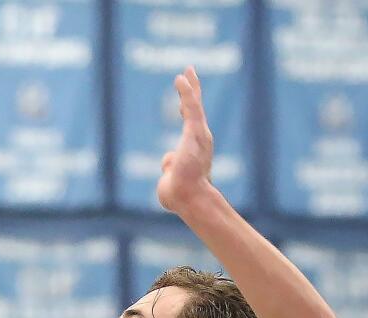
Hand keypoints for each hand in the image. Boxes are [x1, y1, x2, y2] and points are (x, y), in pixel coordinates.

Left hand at [156, 66, 214, 215]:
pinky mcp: (195, 132)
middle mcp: (199, 139)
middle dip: (192, 90)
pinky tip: (181, 78)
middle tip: (189, 73)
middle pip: (195, 109)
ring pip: (194, 106)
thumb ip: (169, 166)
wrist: (189, 198)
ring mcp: (199, 135)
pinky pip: (191, 108)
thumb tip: (167, 159)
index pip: (189, 123)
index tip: (182, 97)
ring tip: (186, 70)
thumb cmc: (180, 194)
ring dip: (190, 87)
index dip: (185, 108)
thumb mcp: (170, 178)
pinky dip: (187, 92)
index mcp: (192, 149)